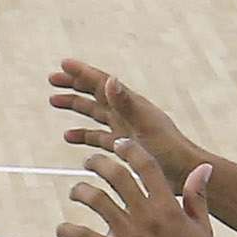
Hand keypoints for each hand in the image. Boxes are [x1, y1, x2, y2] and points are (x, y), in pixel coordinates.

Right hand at [50, 56, 200, 178]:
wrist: (184, 173)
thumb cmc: (168, 149)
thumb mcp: (144, 125)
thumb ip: (126, 103)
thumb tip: (110, 79)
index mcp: (131, 104)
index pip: (102, 83)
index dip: (82, 73)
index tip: (63, 64)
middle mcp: (127, 113)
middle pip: (95, 94)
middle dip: (74, 85)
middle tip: (52, 79)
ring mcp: (125, 129)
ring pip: (95, 113)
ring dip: (76, 106)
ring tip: (54, 101)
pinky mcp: (123, 147)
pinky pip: (98, 137)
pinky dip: (84, 135)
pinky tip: (70, 137)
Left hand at [56, 135, 227, 236]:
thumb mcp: (202, 229)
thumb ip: (197, 197)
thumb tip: (203, 168)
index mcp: (168, 208)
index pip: (146, 166)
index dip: (130, 150)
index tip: (118, 144)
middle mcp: (147, 217)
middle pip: (116, 176)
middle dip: (98, 163)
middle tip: (89, 162)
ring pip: (96, 200)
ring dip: (80, 191)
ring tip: (76, 192)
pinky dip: (68, 230)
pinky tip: (62, 229)